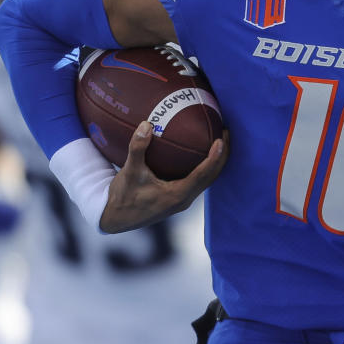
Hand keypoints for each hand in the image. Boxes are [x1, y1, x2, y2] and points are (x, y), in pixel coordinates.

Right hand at [102, 121, 229, 232]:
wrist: (117, 219)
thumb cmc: (123, 197)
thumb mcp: (128, 172)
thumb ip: (137, 148)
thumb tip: (146, 124)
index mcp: (177, 195)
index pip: (203, 174)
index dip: (215, 157)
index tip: (221, 139)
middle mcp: (184, 199)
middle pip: (212, 176)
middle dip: (223, 156)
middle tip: (226, 132)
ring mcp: (183, 200)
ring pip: (207, 179)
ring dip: (217, 161)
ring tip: (220, 139)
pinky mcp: (179, 199)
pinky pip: (199, 180)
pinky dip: (205, 166)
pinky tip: (200, 151)